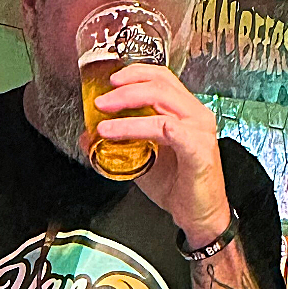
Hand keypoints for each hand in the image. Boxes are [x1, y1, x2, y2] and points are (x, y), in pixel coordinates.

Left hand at [91, 63, 230, 245]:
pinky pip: (169, 130)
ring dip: (127, 108)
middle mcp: (195, 115)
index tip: (111, 81)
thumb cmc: (178, 185)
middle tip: (101, 101)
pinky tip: (121, 134)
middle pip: (160, 85)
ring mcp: (199, 130)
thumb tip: (87, 135)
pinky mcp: (198, 150)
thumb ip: (120, 143)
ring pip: (161, 104)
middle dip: (125, 90)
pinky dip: (140, 128)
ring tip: (103, 120)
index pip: (162, 78)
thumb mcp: (141, 159)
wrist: (199, 215)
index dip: (135, 73)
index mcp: (185, 111)